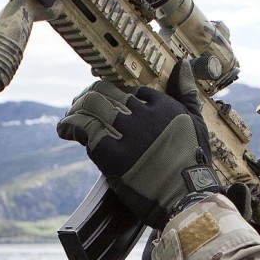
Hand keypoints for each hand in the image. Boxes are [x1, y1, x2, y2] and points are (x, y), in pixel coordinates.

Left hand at [55, 59, 219, 227]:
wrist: (187, 196)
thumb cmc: (193, 163)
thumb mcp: (195, 121)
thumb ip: (185, 92)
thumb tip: (182, 64)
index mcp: (162, 105)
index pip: (130, 90)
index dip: (116, 95)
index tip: (108, 102)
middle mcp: (143, 114)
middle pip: (107, 91)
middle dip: (91, 94)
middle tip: (80, 103)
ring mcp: (127, 132)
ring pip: (93, 105)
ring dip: (77, 107)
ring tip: (69, 115)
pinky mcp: (112, 154)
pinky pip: (84, 129)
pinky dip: (70, 126)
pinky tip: (63, 129)